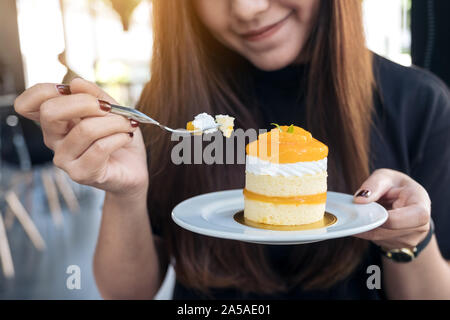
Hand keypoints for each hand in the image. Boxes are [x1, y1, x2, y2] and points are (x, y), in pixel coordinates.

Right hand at [14, 78, 148, 198]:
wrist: (134, 167)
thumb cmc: (120, 136)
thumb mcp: (111, 109)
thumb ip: (94, 95)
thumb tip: (76, 83)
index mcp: (55, 121)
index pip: (27, 104)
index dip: (48, 90)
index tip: (75, 89)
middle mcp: (53, 140)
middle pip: (50, 112)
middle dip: (85, 102)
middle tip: (108, 107)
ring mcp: (64, 159)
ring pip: (85, 130)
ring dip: (115, 122)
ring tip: (128, 124)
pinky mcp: (81, 174)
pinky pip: (100, 148)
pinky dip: (120, 137)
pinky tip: (126, 138)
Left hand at [353, 169, 430, 250]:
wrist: (401, 200)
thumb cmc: (394, 186)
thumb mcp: (385, 177)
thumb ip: (373, 185)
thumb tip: (359, 200)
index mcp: (422, 204)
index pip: (417, 217)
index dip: (394, 219)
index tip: (373, 213)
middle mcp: (420, 226)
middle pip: (391, 231)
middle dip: (368, 221)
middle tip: (352, 212)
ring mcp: (409, 239)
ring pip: (379, 238)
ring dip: (364, 226)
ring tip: (357, 213)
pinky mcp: (397, 246)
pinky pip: (376, 240)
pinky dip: (365, 231)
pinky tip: (364, 221)